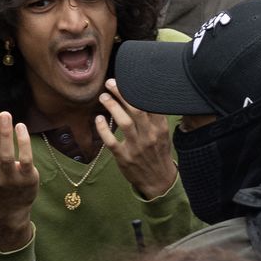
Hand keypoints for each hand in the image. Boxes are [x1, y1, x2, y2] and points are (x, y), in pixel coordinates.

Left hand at [96, 80, 176, 199]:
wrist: (159, 181)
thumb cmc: (158, 153)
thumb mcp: (162, 134)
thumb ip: (154, 117)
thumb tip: (140, 96)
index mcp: (160, 128)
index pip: (149, 103)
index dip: (136, 89)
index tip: (127, 79)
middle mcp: (149, 135)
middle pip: (135, 109)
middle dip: (121, 93)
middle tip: (110, 83)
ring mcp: (136, 147)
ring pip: (124, 122)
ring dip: (111, 106)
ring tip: (103, 97)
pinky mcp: (124, 157)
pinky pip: (111, 141)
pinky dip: (103, 129)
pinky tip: (99, 119)